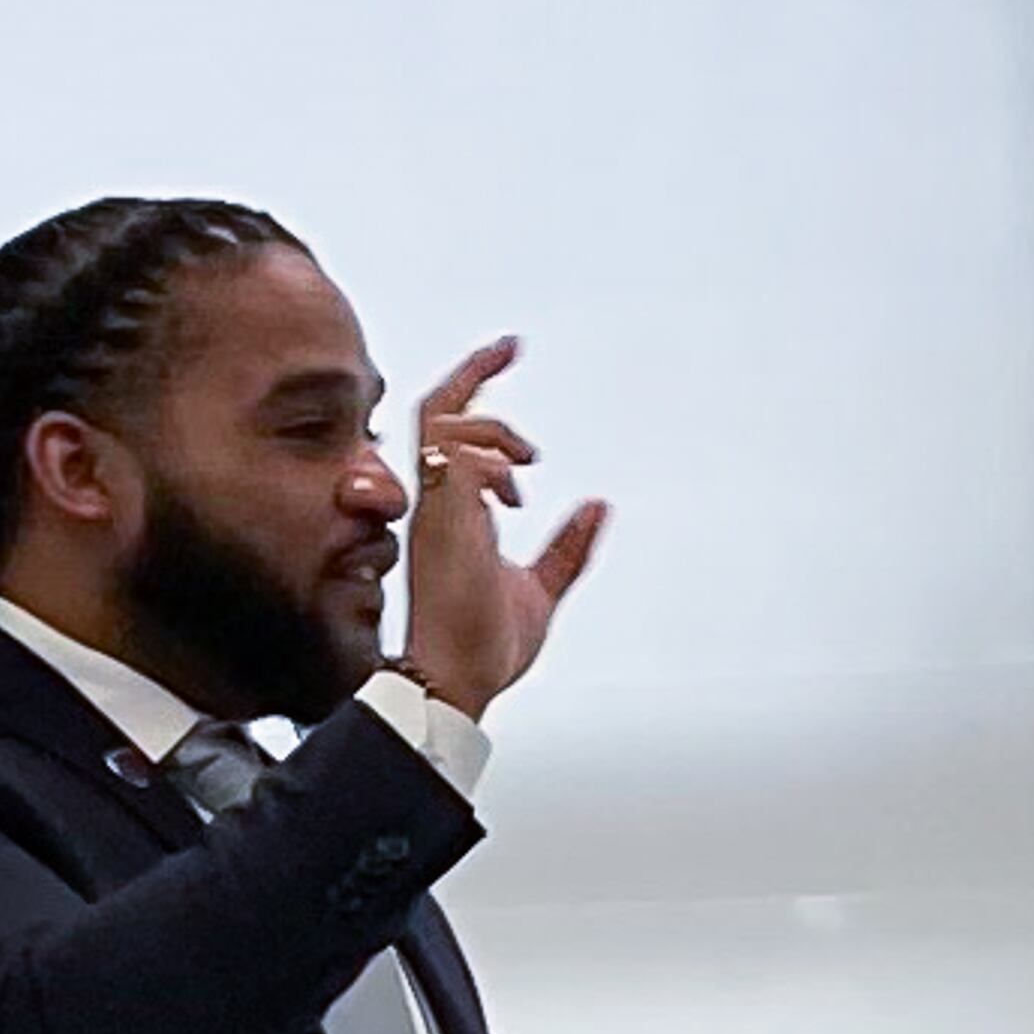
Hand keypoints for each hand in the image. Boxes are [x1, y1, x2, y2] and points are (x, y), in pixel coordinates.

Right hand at [399, 336, 606, 714]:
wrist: (463, 683)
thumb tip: (599, 507)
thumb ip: (568, 546)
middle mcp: (437, 502)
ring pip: (441, 425)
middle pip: (436, 410)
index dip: (477, 387)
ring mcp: (435, 510)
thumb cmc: (488, 644)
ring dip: (493, 429)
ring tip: (529, 466)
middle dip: (474, 372)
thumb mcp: (544, 586)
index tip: (509, 356)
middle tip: (512, 349)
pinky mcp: (443, 524)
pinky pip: (455, 461)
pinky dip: (490, 461)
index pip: (452, 430)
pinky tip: (518, 492)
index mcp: (454, 510)